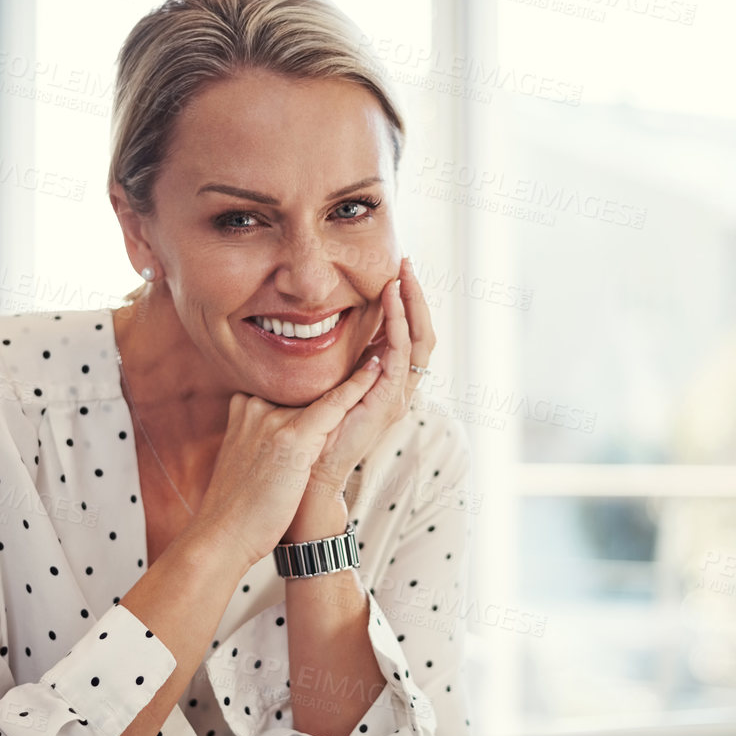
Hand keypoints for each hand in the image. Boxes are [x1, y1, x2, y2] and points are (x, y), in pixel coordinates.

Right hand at [187, 355, 386, 574]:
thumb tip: (280, 437)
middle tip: (364, 358)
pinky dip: (358, 386)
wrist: (223, 534)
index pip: (288, 387)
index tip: (337, 370)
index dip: (315, 383)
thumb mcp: (244, 458)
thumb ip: (259, 436)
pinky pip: (334, 403)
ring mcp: (272, 419)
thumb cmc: (239, 507)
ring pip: (322, 390)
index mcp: (244, 408)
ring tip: (377, 356)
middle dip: (333, 382)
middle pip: (305, 386)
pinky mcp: (293, 437)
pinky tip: (376, 369)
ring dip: (353, 376)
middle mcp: (256, 406)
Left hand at [306, 255, 435, 498]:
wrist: (312, 472)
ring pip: (418, 341)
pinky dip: (397, 327)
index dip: (408, 303)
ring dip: (411, 305)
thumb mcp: (333, 385)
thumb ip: (343, 362)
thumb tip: (332, 327)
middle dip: (417, 296)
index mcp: (390, 381)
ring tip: (402, 276)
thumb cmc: (317, 431)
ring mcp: (398, 396)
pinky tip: (391, 303)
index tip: (399, 271)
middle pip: (423, 332)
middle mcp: (401, 387)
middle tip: (408, 263)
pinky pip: (399, 356)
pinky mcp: (388, 402)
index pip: (409, 334)